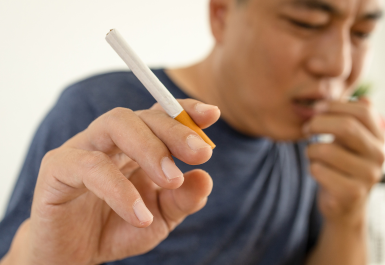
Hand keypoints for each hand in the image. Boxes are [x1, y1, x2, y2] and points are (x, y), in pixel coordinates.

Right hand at [3, 99, 219, 264]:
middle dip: (174, 131)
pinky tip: (139, 215)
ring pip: (115, 124)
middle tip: (201, 153)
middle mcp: (110, 140)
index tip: (212, 115)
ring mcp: (82, 148)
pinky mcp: (57, 168)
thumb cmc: (118, 227)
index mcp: (135, 145)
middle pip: (141, 115)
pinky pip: (90, 166)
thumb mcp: (161, 217)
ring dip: (150, 149)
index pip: (160, 115)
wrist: (75, 255)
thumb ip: (182, 199)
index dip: (185, 110)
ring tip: (171, 179)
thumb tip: (206, 178)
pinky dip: (119, 189)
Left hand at [304, 98, 384, 224]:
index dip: (335, 105)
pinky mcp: (352, 193)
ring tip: (312, 154)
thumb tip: (364, 97)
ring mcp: (368, 176)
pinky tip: (317, 171)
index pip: (363, 111)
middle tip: (306, 128)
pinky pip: (319, 170)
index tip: (316, 108)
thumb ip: (352, 119)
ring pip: (326, 150)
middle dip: (318, 123)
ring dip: (310, 150)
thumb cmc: (342, 166)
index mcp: (380, 138)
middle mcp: (379, 156)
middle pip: (346, 127)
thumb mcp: (349, 141)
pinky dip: (311, 168)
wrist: (343, 205)